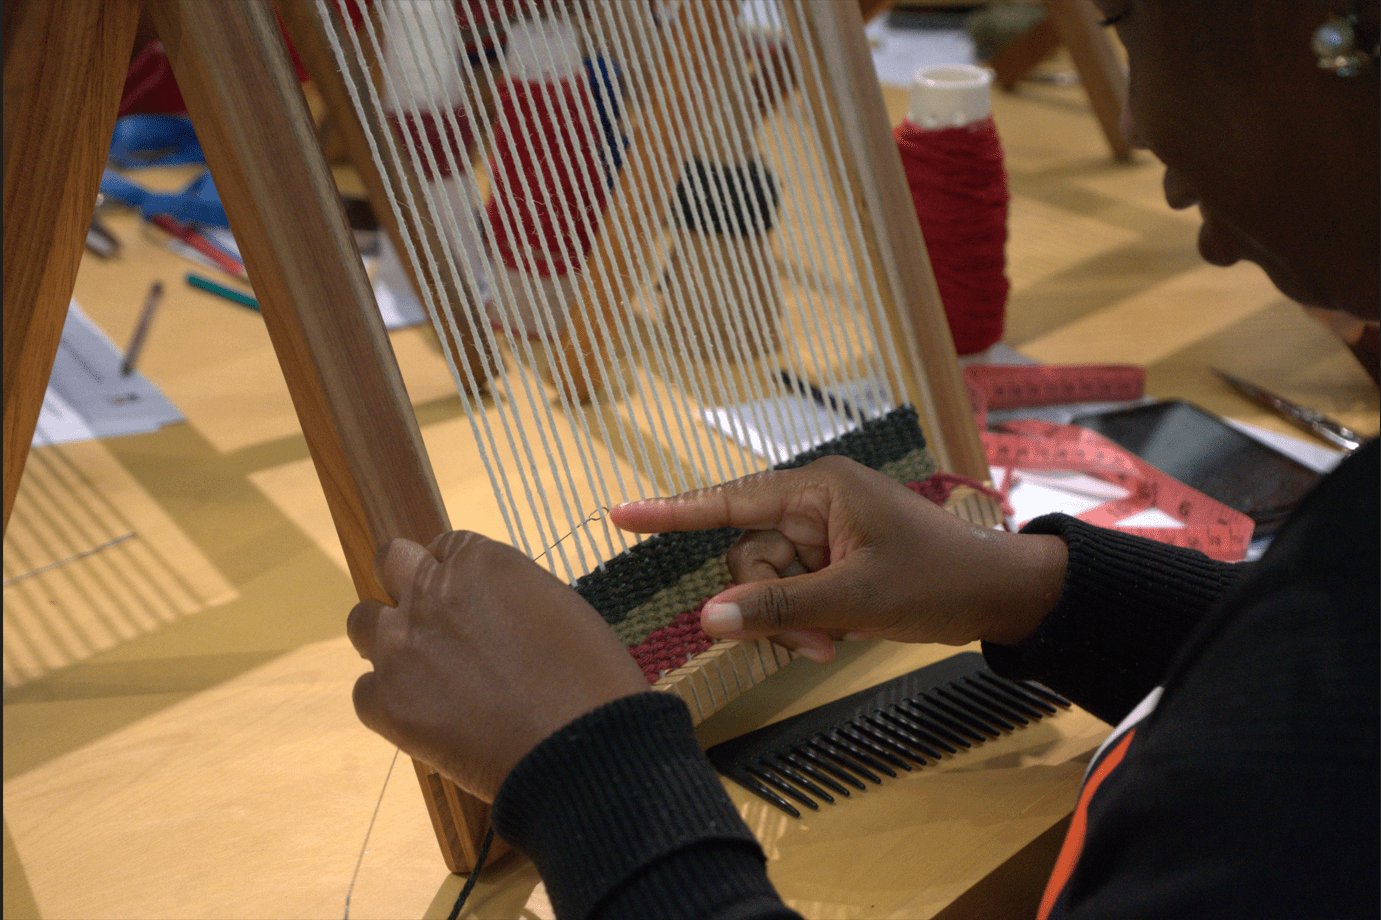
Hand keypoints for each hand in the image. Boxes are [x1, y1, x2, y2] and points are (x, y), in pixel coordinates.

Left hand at [348, 532, 648, 801]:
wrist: (579, 750)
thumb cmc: (587, 677)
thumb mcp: (556, 605)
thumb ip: (507, 592)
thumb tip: (486, 606)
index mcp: (478, 560)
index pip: (444, 546)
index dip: (455, 575)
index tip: (469, 602)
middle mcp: (429, 591)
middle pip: (390, 562)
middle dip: (406, 584)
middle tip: (432, 621)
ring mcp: (400, 646)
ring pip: (361, 623)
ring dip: (387, 639)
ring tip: (423, 672)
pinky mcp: (385, 702)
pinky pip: (365, 691)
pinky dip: (389, 702)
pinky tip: (427, 718)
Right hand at [610, 456, 1066, 661]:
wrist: (994, 595)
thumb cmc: (933, 580)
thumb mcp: (853, 596)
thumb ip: (776, 607)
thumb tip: (706, 619)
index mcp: (816, 488)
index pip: (729, 500)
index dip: (671, 512)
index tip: (618, 514)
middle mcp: (811, 504)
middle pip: (747, 556)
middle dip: (769, 604)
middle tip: (813, 640)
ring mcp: (820, 534)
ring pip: (765, 582)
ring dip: (789, 620)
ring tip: (832, 642)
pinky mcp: (829, 561)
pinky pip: (789, 593)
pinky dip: (804, 621)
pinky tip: (836, 637)